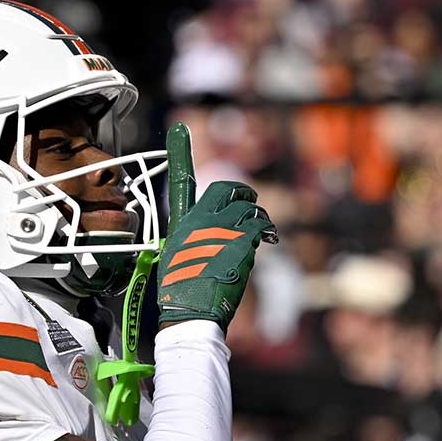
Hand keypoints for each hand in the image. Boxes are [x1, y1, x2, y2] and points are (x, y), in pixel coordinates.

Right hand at [155, 123, 275, 331]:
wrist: (192, 312)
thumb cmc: (182, 292)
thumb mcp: (177, 257)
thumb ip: (193, 237)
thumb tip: (207, 235)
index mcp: (182, 223)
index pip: (181, 181)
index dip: (179, 152)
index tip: (179, 128)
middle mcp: (202, 221)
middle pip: (229, 190)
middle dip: (243, 194)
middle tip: (249, 203)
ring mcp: (223, 231)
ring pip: (250, 210)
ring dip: (258, 218)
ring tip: (258, 232)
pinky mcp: (242, 243)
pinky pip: (260, 229)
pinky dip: (264, 235)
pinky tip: (261, 244)